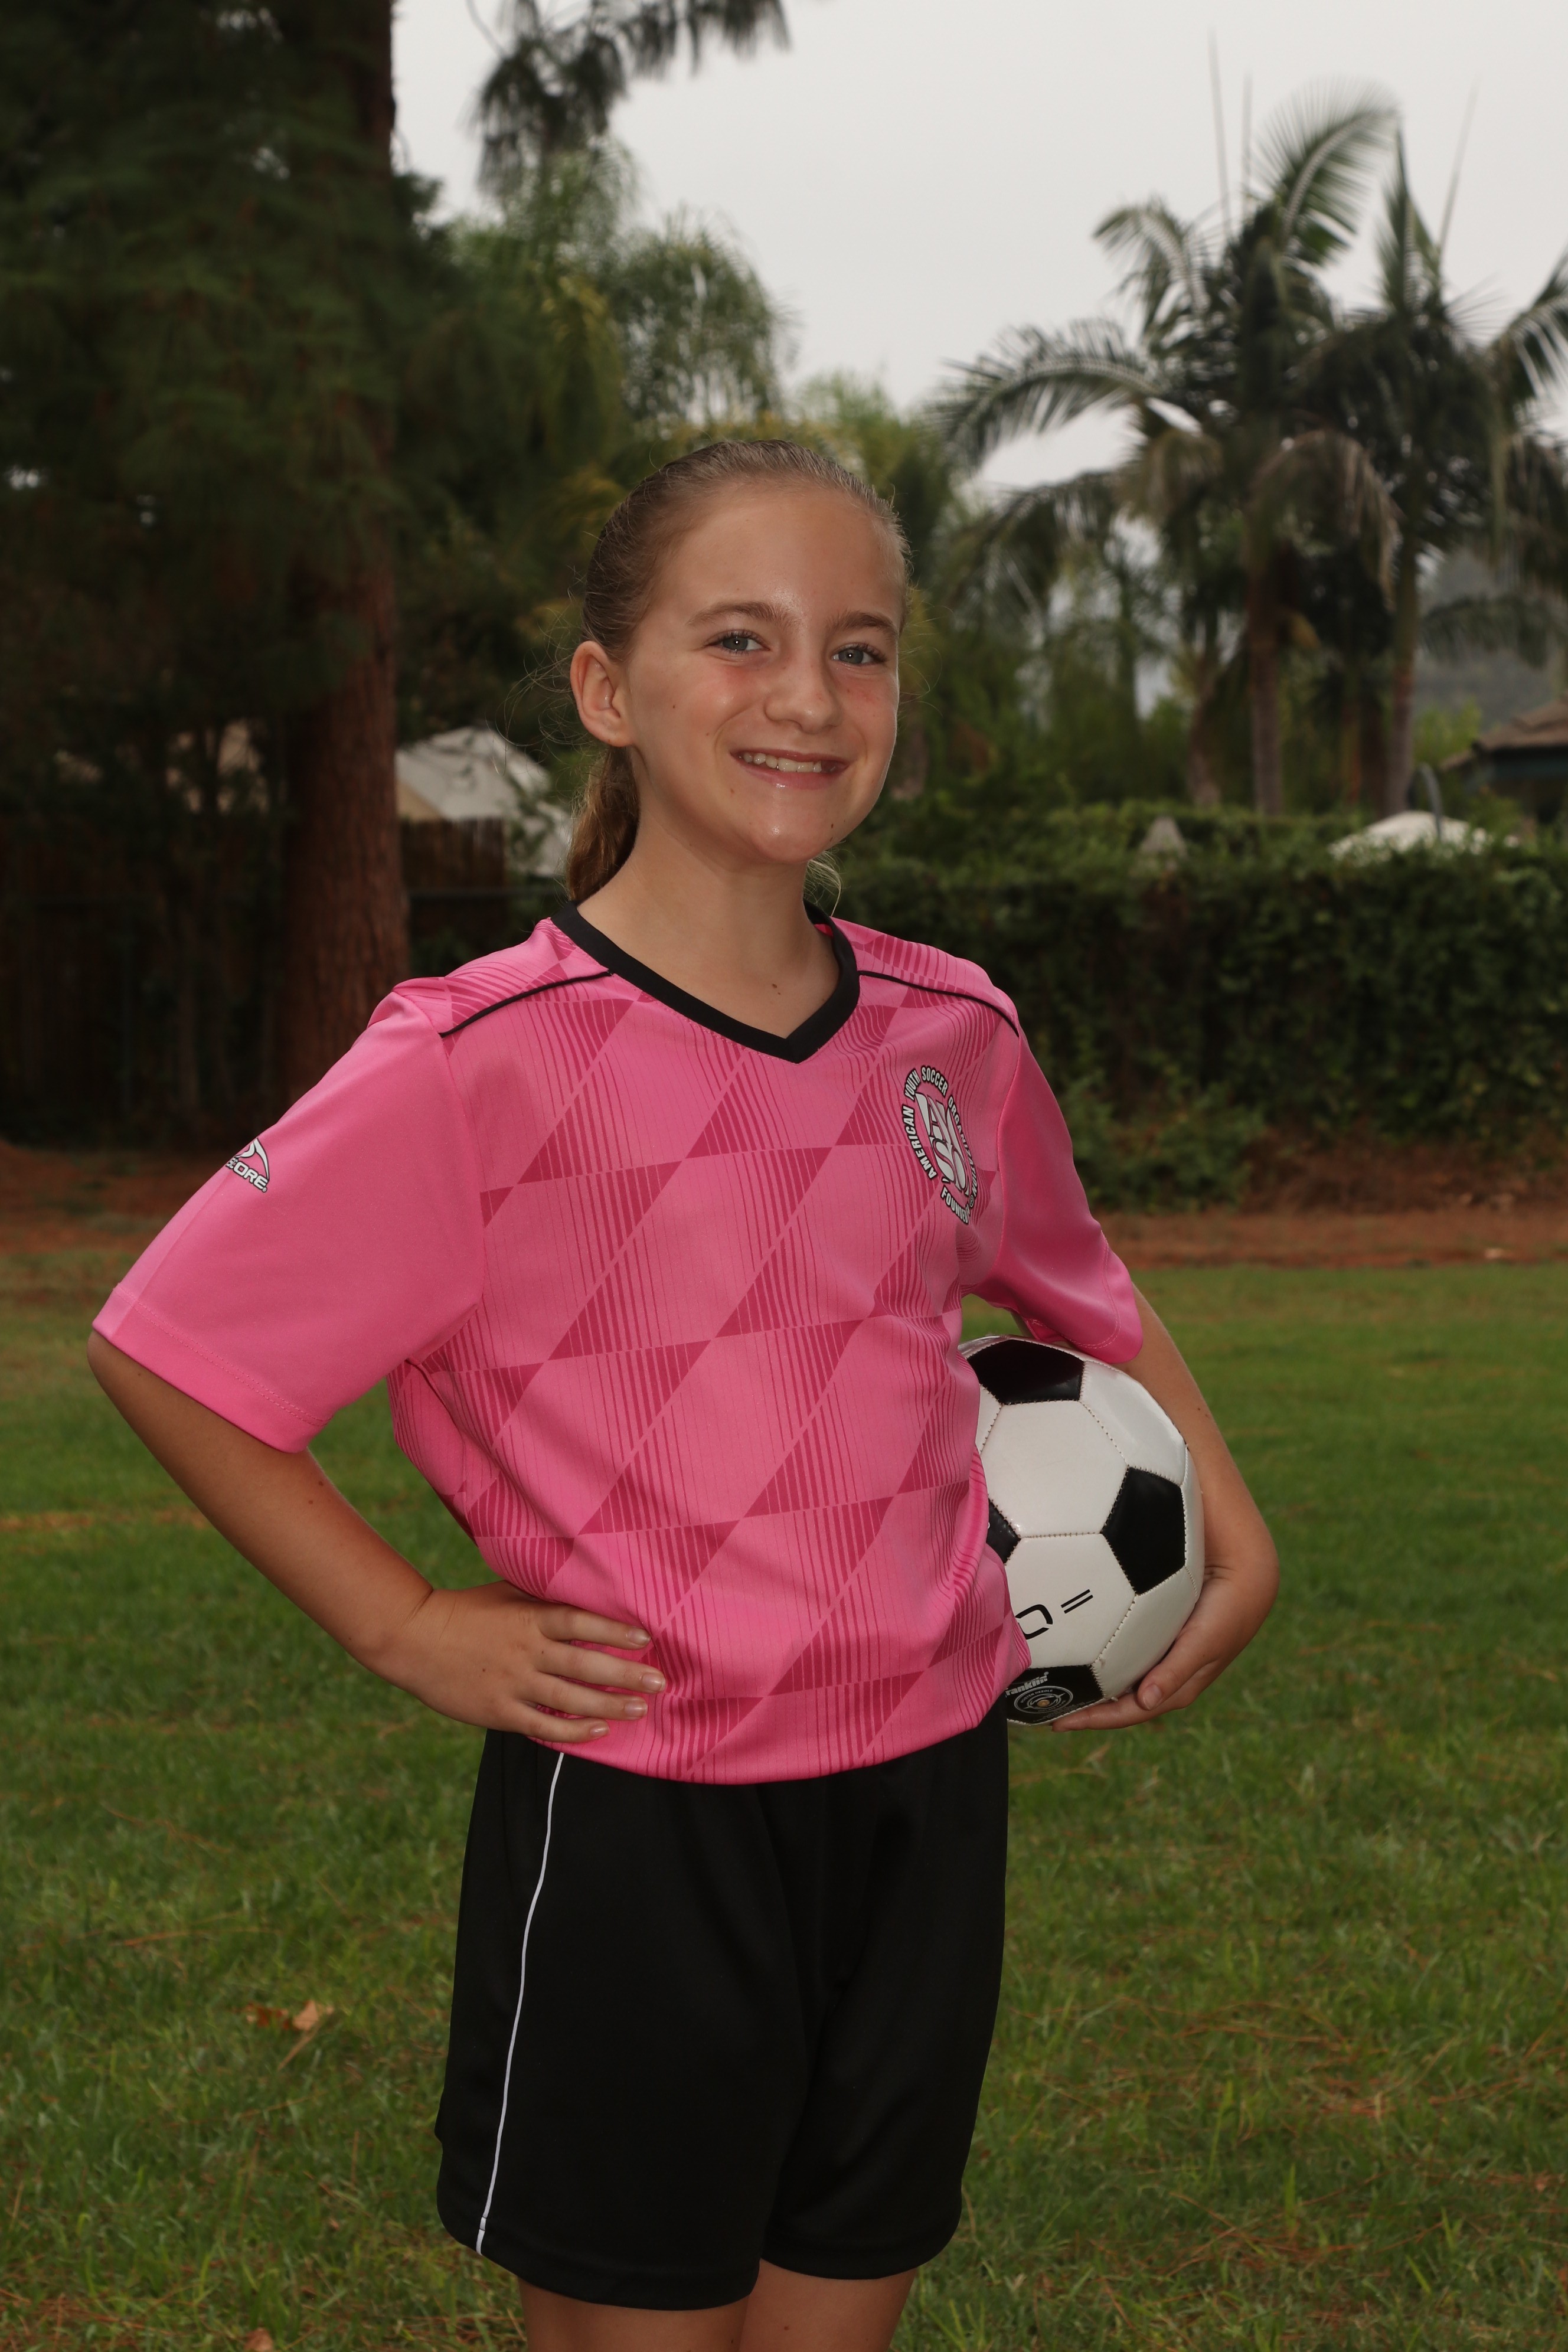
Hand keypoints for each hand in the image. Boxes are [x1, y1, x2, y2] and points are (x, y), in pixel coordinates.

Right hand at [377, 1581, 664, 1741]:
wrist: (415, 1639)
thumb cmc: (466, 1610)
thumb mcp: (506, 1593)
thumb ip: (543, 1595)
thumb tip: (583, 1585)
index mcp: (529, 1618)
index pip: (581, 1623)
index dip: (615, 1631)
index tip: (646, 1639)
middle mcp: (526, 1651)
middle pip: (584, 1665)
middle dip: (625, 1675)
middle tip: (659, 1682)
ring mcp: (512, 1683)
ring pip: (570, 1699)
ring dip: (609, 1706)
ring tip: (640, 1709)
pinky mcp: (498, 1712)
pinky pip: (543, 1725)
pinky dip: (573, 1730)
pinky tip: (600, 1731)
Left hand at [1053, 1538, 1277, 1732]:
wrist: (1246, 1573)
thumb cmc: (1227, 1612)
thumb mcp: (1203, 1642)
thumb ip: (1176, 1670)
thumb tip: (1145, 1702)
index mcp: (1177, 1685)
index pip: (1130, 1711)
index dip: (1097, 1719)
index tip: (1060, 1722)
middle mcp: (1165, 1672)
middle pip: (1121, 1699)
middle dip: (1088, 1707)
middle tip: (1047, 1708)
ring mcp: (1162, 1653)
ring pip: (1121, 1676)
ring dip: (1092, 1683)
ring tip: (1056, 1682)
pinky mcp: (1159, 1631)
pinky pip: (1124, 1650)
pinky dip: (1102, 1655)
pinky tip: (1079, 1647)